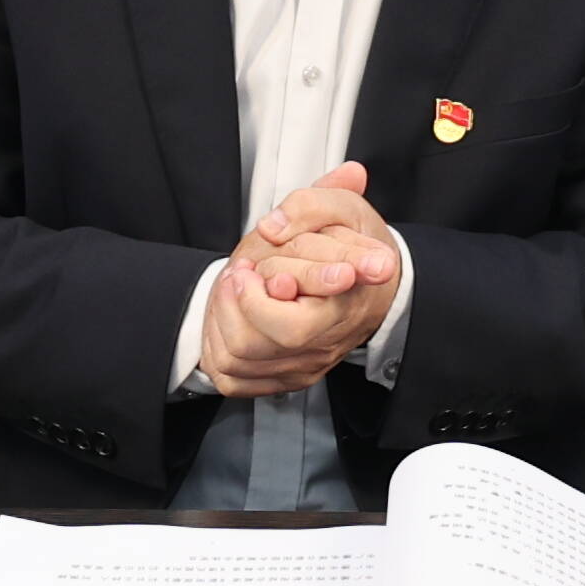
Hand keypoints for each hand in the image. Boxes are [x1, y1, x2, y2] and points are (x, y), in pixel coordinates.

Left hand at [197, 161, 401, 398]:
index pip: (295, 324)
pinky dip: (220, 346)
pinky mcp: (288, 377)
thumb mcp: (341, 207)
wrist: (365, 282)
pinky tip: (233, 318)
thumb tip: (273, 227)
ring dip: (223, 317)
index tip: (259, 272)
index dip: (260, 300)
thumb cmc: (351, 247)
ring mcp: (308, 364)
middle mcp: (329, 340)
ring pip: (240, 359)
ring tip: (236, 289)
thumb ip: (309, 207)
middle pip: (262, 342)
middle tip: (242, 273)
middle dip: (238, 302)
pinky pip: (235, 378)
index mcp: (347, 301)